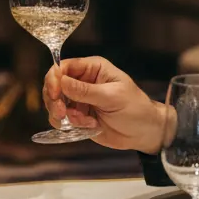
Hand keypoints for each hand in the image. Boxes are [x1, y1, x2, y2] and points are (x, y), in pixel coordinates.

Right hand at [42, 56, 171, 153]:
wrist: (144, 132)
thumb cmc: (135, 108)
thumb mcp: (112, 97)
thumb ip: (86, 90)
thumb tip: (61, 81)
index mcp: (93, 68)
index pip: (64, 66)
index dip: (54, 78)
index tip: (54, 93)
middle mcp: (83, 81)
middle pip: (54, 84)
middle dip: (54, 99)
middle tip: (62, 112)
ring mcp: (79, 99)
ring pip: (55, 103)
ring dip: (62, 114)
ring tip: (82, 121)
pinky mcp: (78, 116)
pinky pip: (62, 119)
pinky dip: (69, 124)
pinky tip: (88, 126)